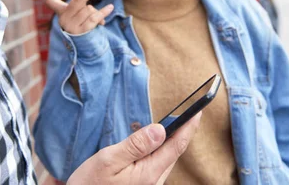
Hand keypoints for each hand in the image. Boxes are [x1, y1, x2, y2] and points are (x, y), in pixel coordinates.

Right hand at [33, 0, 113, 34]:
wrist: (85, 49)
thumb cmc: (82, 26)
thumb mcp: (80, 13)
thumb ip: (79, 0)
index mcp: (61, 12)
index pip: (50, 1)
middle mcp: (64, 19)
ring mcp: (72, 26)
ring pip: (90, 9)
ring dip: (97, 12)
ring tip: (96, 18)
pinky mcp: (81, 32)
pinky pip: (95, 17)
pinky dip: (104, 12)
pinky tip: (110, 7)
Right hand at [67, 113, 201, 184]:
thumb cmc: (90, 184)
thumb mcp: (108, 160)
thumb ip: (136, 144)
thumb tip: (161, 129)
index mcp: (148, 173)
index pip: (176, 145)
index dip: (188, 126)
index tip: (198, 110)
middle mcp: (154, 182)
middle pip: (173, 152)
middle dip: (182, 132)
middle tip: (188, 113)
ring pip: (165, 159)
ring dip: (171, 142)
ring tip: (175, 124)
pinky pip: (157, 165)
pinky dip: (160, 151)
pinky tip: (154, 144)